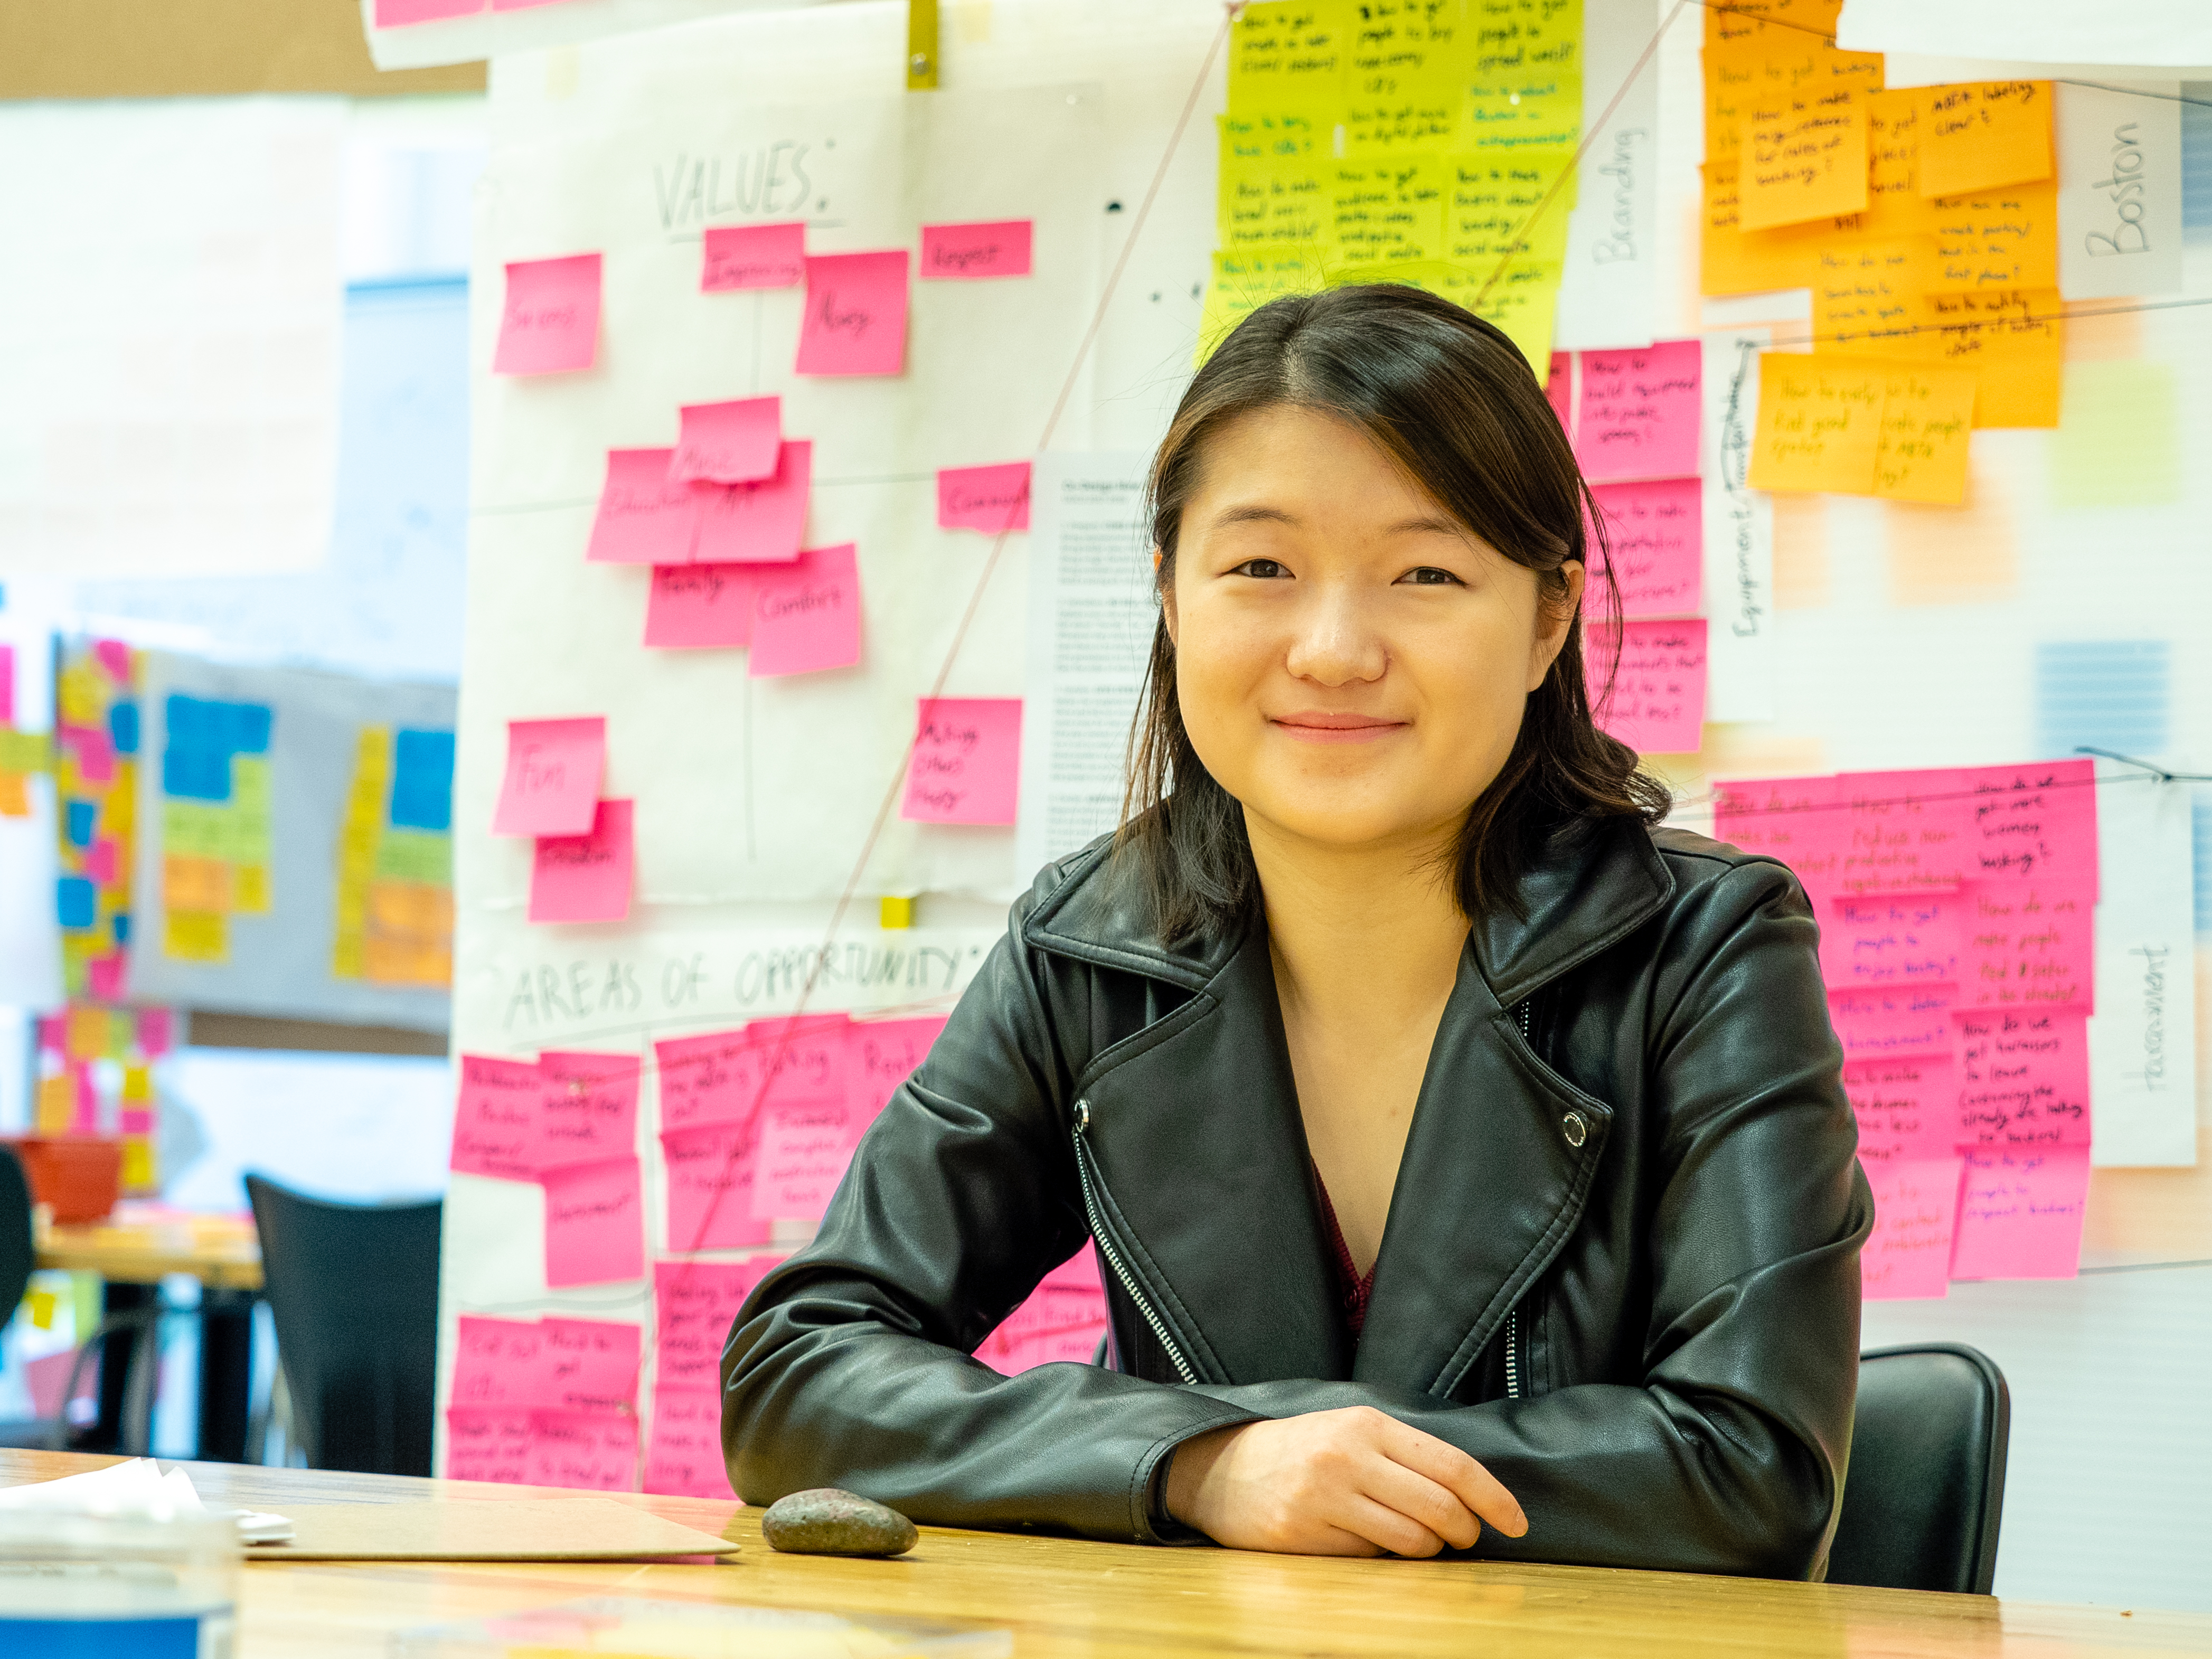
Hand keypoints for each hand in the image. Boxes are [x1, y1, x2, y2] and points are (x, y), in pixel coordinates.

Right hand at [1162, 1406, 1527, 1556]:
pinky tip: (1364, 1542)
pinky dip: (1381, 1559)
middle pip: (1440, 1508)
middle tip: (1465, 1539)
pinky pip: (1370, 1559)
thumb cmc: (1302, 1451)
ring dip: (1427, 1551)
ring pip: (1412, 1542)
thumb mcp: (1352, 1432)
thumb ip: (1405, 1455)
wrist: (1222, 1469)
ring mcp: (1323, 1497)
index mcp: (1368, 1425)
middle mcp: (1348, 1456)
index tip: (1517, 1523)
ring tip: (1415, 1542)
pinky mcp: (1303, 1534)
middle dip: (1465, 1533)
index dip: (1495, 1499)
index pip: (1453, 1465)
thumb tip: (1471, 1496)